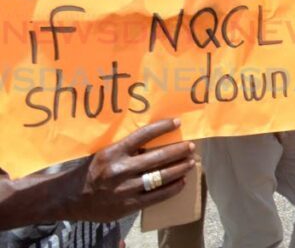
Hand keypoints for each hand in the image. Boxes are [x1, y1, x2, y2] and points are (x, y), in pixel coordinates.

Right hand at [66, 119, 194, 222]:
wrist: (69, 197)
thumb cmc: (91, 171)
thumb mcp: (105, 153)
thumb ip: (126, 149)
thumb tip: (155, 139)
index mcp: (113, 152)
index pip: (143, 135)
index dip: (162, 127)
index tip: (178, 122)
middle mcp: (120, 169)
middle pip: (158, 157)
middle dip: (178, 151)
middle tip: (191, 146)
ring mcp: (125, 189)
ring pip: (160, 177)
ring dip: (179, 168)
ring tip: (190, 162)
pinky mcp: (129, 205)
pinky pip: (157, 196)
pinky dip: (172, 188)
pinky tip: (181, 182)